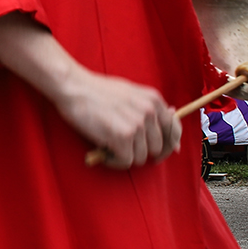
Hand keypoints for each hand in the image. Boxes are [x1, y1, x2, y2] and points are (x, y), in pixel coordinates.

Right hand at [56, 68, 179, 168]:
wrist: (73, 86)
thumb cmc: (96, 90)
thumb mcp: (130, 93)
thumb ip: (149, 108)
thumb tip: (172, 120)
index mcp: (153, 100)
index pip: (173, 130)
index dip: (168, 145)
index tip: (158, 153)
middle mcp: (149, 112)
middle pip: (156, 147)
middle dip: (141, 152)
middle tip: (125, 150)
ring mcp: (137, 124)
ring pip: (140, 157)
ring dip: (124, 156)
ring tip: (109, 147)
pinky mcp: (122, 136)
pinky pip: (126, 161)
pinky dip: (114, 161)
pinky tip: (103, 152)